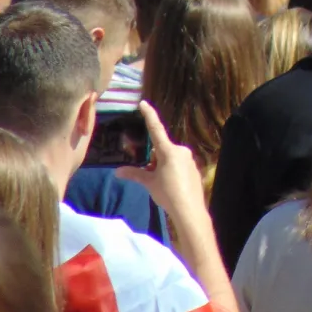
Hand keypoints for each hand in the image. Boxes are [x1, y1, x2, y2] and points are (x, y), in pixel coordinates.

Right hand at [116, 102, 208, 223]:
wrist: (189, 208)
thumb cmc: (167, 192)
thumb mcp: (149, 182)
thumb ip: (135, 174)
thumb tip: (117, 171)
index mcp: (169, 150)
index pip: (156, 129)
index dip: (149, 115)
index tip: (143, 103)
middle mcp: (181, 150)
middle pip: (162, 149)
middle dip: (153, 159)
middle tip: (149, 174)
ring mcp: (189, 158)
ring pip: (170, 157)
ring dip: (161, 165)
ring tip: (160, 183)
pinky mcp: (194, 167)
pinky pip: (178, 164)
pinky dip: (170, 170)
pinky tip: (169, 185)